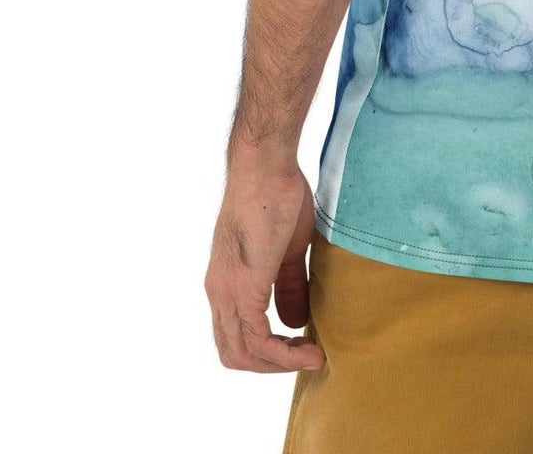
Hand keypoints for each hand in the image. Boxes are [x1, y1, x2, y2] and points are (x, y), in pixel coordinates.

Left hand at [206, 161, 326, 372]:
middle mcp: (218, 292)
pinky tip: (309, 347)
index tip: (302, 343)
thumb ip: (289, 286)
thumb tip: (296, 322)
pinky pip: (257, 339)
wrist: (266, 167)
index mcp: (226, 283)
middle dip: (272, 364)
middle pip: (234, 353)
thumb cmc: (277, 196)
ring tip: (313, 355)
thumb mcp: (287, 250)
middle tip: (307, 353)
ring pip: (242, 353)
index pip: (235, 336)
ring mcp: (227, 291)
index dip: (267, 350)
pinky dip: (284, 354)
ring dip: (279, 364)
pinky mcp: (243, 287)